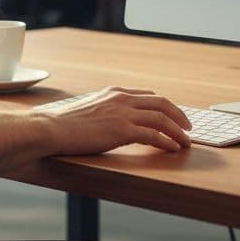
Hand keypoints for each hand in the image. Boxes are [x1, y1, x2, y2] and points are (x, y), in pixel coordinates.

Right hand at [42, 87, 191, 153]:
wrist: (51, 127)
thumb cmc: (63, 123)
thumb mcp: (88, 109)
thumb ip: (105, 111)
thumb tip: (111, 122)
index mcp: (114, 92)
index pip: (148, 95)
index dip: (165, 106)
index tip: (173, 115)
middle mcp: (121, 99)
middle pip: (161, 103)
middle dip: (179, 115)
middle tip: (188, 127)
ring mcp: (123, 113)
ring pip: (162, 118)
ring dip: (178, 131)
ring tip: (186, 142)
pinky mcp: (122, 130)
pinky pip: (154, 135)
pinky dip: (167, 142)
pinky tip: (173, 148)